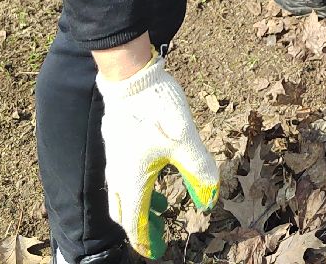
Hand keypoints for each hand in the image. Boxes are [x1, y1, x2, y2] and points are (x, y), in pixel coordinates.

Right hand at [96, 55, 219, 258]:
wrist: (131, 79)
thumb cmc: (158, 111)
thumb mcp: (186, 143)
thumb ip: (200, 172)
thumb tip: (210, 199)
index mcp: (133, 181)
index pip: (134, 223)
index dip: (146, 240)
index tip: (157, 252)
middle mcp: (118, 175)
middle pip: (125, 213)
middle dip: (142, 227)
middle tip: (160, 235)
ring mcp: (114, 159)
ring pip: (123, 194)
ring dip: (141, 206)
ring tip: (161, 209)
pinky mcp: (117, 144)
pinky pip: (124, 176)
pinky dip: (138, 186)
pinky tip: (156, 174)